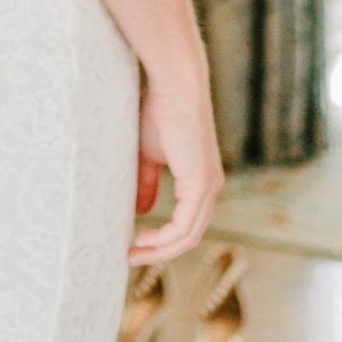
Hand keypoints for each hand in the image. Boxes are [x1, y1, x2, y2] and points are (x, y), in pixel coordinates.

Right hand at [130, 66, 221, 265]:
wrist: (175, 84)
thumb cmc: (159, 109)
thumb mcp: (148, 153)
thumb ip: (146, 182)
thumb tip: (142, 211)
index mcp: (202, 180)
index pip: (187, 223)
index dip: (162, 239)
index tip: (134, 243)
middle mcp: (211, 188)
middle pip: (189, 237)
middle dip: (159, 251)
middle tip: (130, 256)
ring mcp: (209, 188)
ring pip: (188, 237)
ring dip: (159, 250)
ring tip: (132, 252)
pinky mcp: (200, 185)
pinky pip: (184, 227)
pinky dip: (164, 240)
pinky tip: (141, 240)